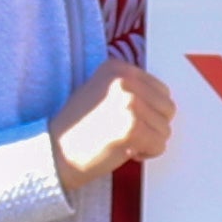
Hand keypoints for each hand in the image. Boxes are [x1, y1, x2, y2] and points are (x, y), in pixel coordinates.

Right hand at [50, 62, 175, 192]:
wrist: (54, 153)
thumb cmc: (78, 130)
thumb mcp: (101, 93)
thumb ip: (131, 90)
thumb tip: (165, 103)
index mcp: (117, 67)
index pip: (160, 89)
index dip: (148, 111)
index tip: (124, 121)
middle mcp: (124, 80)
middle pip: (167, 107)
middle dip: (152, 126)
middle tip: (125, 134)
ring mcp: (128, 102)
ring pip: (165, 128)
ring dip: (148, 141)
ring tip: (121, 142)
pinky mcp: (131, 127)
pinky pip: (159, 144)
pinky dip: (147, 153)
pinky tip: (125, 151)